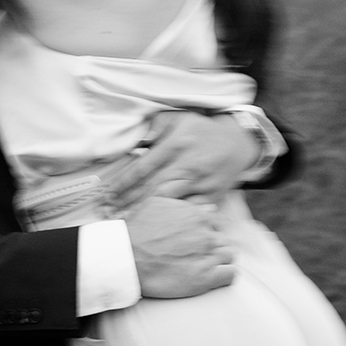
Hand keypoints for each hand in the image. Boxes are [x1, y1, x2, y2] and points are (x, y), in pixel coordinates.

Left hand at [100, 113, 260, 210]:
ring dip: (145, 214)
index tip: (107, 193)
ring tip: (125, 222)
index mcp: (176, 146)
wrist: (238, 143)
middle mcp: (187, 167)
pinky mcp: (211, 198)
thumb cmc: (202, 131)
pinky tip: (156, 227)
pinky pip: (189, 212)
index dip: (123, 183)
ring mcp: (200, 184)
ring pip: (168, 204)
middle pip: (151, 190)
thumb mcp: (179, 118)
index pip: (143, 168)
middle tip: (109, 212)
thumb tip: (138, 141)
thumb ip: (156, 125)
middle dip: (128, 202)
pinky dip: (173, 220)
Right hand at [125, 194, 234, 299]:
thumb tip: (193, 188)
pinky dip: (225, 275)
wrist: (126, 258)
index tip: (196, 241)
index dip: (208, 232)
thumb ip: (177, 191)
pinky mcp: (205, 277)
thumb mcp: (155, 201)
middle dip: (214, 247)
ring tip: (202, 267)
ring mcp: (207, 255)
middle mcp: (206, 234)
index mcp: (197, 215)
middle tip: (197, 256)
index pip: (217, 223)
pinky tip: (212, 277)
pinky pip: (230, 274)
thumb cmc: (137, 231)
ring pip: (229, 256)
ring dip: (219, 261)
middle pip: (223, 240)